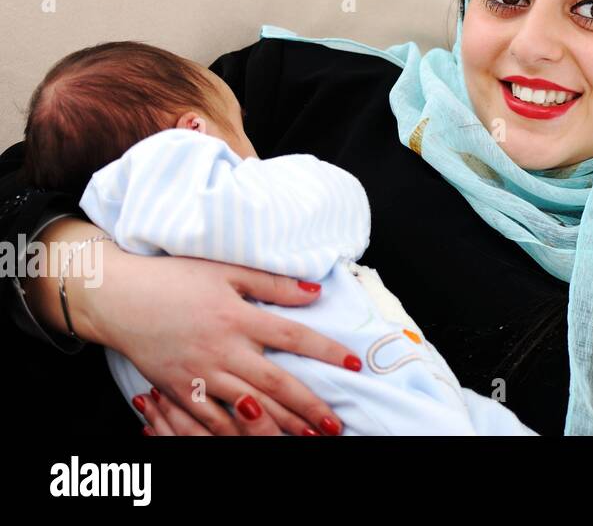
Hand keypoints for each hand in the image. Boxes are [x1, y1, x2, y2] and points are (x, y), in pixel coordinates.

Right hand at [76, 242, 358, 435]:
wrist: (119, 299)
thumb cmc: (174, 278)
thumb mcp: (226, 271)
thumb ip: (273, 283)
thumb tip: (315, 291)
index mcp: (238, 318)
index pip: (294, 337)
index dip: (327, 351)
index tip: (354, 363)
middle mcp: (223, 351)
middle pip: (276, 384)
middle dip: (309, 407)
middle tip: (335, 424)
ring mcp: (200, 375)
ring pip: (248, 409)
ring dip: (280, 427)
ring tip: (306, 438)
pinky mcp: (180, 391)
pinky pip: (210, 421)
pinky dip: (234, 435)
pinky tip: (255, 441)